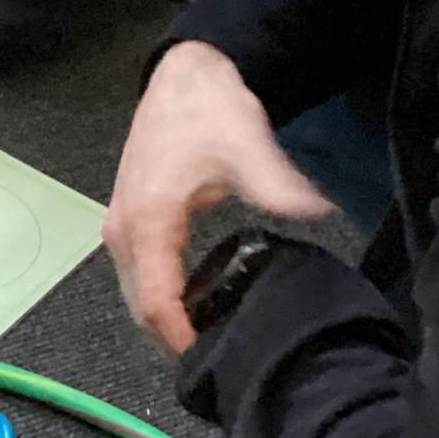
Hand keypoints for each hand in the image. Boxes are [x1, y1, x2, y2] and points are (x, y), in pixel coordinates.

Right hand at [102, 42, 334, 354]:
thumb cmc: (207, 109)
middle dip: (171, 339)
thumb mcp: (247, 145)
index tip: (209, 360)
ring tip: (205, 341)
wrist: (183, 75)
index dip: (179, 338)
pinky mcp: (128, 222)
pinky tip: (193, 306)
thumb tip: (317, 211)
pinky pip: (138, 277)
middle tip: (213, 362)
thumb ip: (277, 184)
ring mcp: (121, 228)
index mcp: (147, 222)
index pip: (155, 302)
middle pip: (139, 308)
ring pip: (135, 295)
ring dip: (164, 322)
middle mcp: (124, 232)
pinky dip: (160, 299)